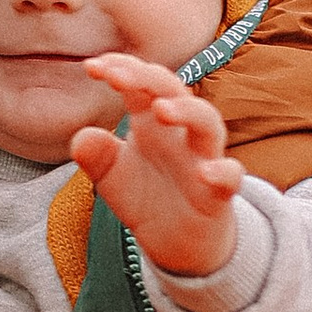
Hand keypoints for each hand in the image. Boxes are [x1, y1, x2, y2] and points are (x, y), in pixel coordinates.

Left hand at [69, 54, 243, 277]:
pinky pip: (230, 176)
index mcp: (151, 123)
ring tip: (161, 109)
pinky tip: (204, 173)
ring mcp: (202, 159)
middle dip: (148, 79)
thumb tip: (81, 137)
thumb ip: (95, 155)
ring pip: (208, 123)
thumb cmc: (146, 197)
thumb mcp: (111, 177)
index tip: (91, 67)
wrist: (178, 244)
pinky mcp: (219, 193)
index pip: (140, 84)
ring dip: (187, 111)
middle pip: (174, 92)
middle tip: (118, 77)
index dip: (120, 69)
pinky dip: (222, 172)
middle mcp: (179, 134)